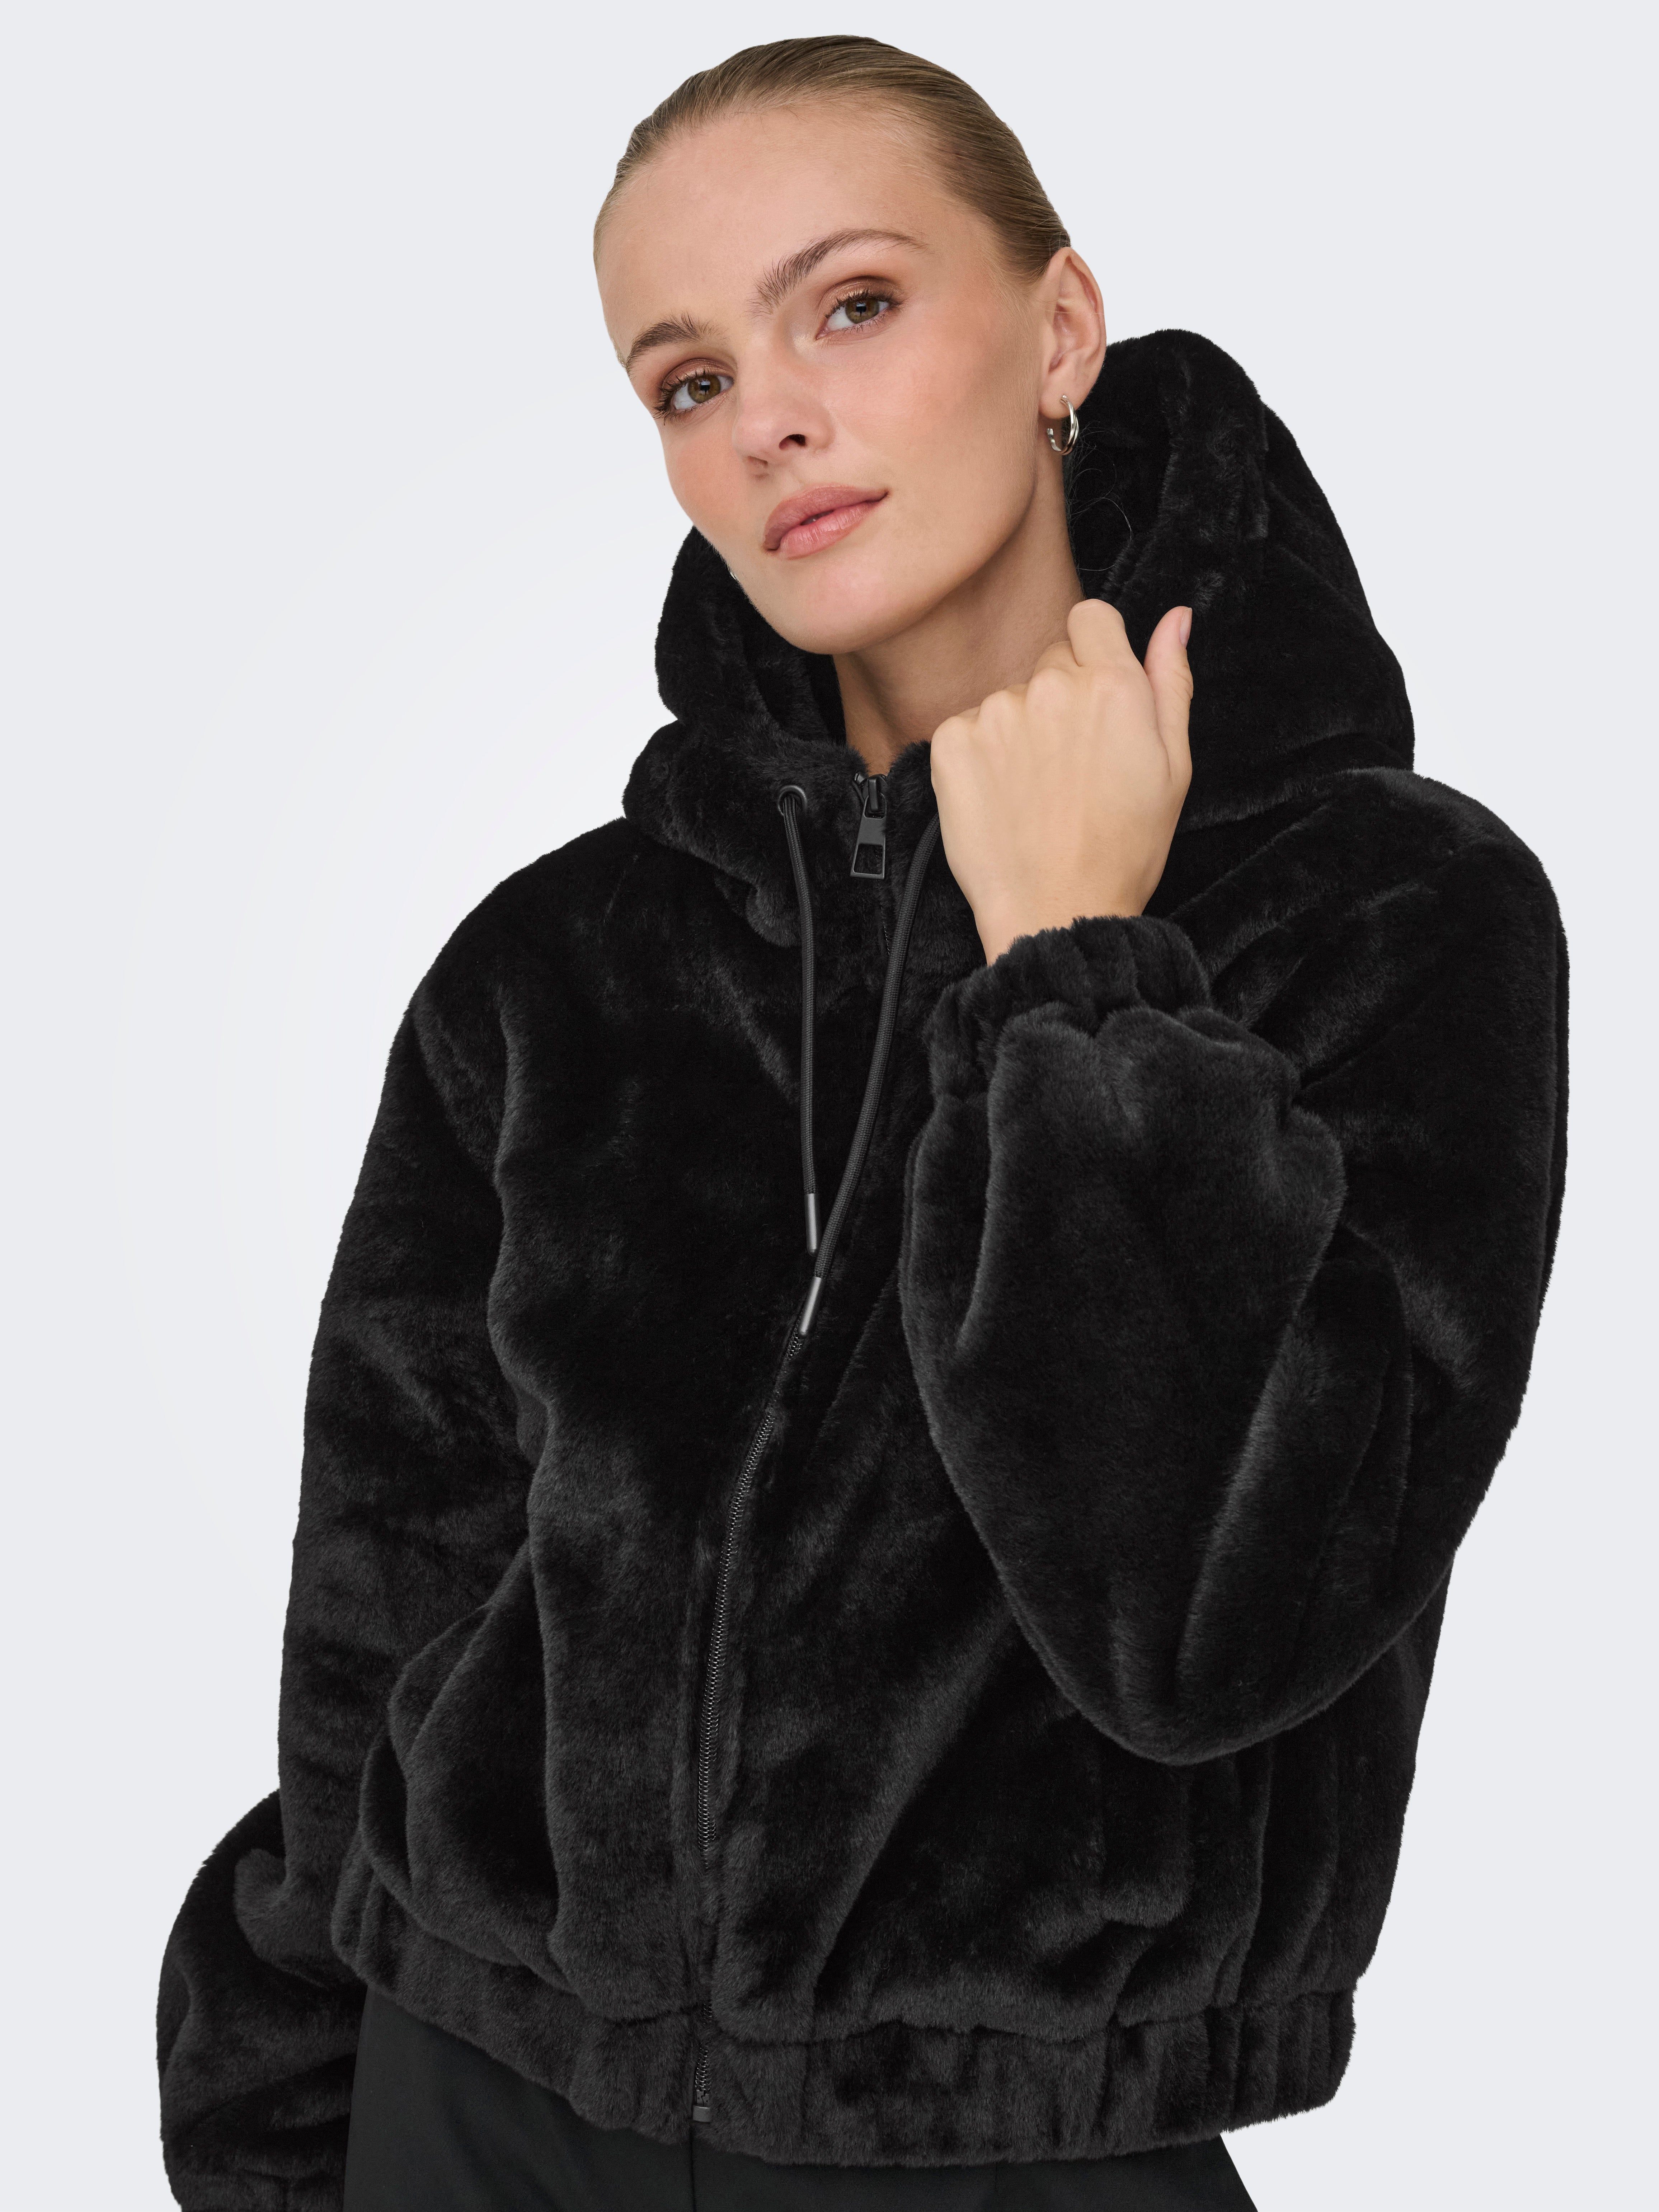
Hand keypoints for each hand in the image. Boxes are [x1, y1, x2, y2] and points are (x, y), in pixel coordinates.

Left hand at [930, 601, 1192, 964]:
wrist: (1056, 911)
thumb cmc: (1124, 848)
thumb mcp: (1173, 765)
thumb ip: (1171, 681)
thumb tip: (1176, 619)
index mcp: (1113, 685)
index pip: (1091, 618)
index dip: (1095, 652)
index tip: (1096, 695)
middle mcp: (1051, 687)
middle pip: (1051, 661)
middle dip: (1063, 699)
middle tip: (1072, 766)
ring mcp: (997, 713)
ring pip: (1010, 699)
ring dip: (1022, 731)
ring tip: (1038, 792)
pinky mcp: (952, 743)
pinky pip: (968, 727)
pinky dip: (981, 757)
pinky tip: (1003, 799)